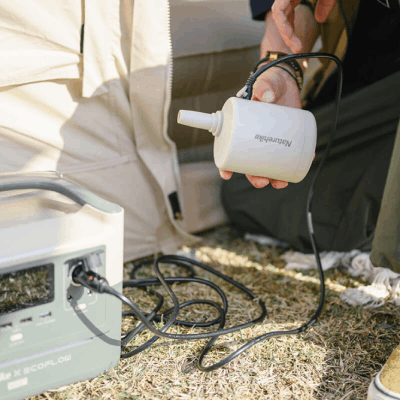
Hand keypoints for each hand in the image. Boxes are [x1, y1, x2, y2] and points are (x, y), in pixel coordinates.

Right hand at [219, 65, 300, 188]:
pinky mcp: (284, 140)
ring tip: (279, 183)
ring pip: (266, 165)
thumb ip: (263, 86)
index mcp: (240, 129)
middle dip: (254, 177)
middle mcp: (253, 138)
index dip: (226, 165)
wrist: (287, 82)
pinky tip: (293, 174)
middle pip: (249, 164)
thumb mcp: (264, 83)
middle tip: (261, 181)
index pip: (228, 149)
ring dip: (271, 178)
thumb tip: (267, 97)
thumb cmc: (269, 83)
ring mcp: (269, 141)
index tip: (227, 175)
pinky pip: (285, 158)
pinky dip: (290, 167)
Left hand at [272, 0, 336, 52]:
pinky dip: (282, 24)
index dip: (291, 31)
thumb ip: (325, 4)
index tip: (298, 45)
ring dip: (285, 34)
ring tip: (295, 46)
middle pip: (282, 19)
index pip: (288, 15)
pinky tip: (289, 34)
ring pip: (278, 17)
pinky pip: (278, 11)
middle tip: (297, 49)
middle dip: (288, 36)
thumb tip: (320, 18)